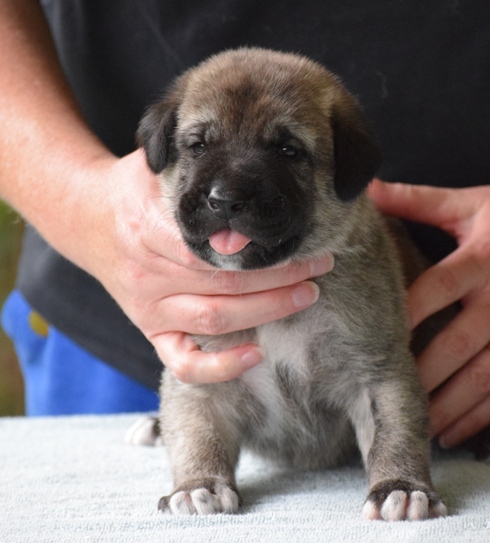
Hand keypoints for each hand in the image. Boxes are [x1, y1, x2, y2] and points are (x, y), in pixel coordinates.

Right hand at [77, 150, 332, 383]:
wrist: (86, 219)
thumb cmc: (134, 188)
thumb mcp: (157, 163)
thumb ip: (192, 157)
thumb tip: (243, 145)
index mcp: (149, 226)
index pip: (214, 246)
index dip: (264, 250)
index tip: (303, 237)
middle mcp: (147, 272)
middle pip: (224, 284)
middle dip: (281, 278)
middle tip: (320, 265)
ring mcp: (148, 307)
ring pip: (214, 319)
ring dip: (267, 311)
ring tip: (306, 295)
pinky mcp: (150, 329)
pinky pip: (182, 362)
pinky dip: (218, 367)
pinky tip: (255, 356)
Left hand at [369, 147, 489, 445]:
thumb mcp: (473, 201)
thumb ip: (417, 200)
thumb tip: (367, 189)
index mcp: (485, 258)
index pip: (435, 289)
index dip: (402, 314)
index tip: (368, 337)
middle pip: (456, 344)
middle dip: (419, 374)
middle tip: (382, 394)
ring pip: (482, 378)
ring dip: (446, 406)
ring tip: (413, 426)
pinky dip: (482, 416)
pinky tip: (454, 432)